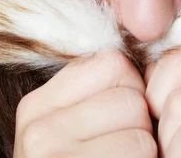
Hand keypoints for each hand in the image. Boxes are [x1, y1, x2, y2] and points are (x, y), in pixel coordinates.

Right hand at [14, 49, 156, 157]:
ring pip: (138, 118)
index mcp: (36, 106)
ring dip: (144, 144)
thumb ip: (94, 91)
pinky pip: (140, 145)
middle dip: (139, 121)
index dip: (131, 88)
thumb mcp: (74, 129)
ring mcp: (52, 153)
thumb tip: (139, 35)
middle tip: (122, 148)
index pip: (111, 61)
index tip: (122, 120)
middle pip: (128, 92)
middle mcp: (37, 129)